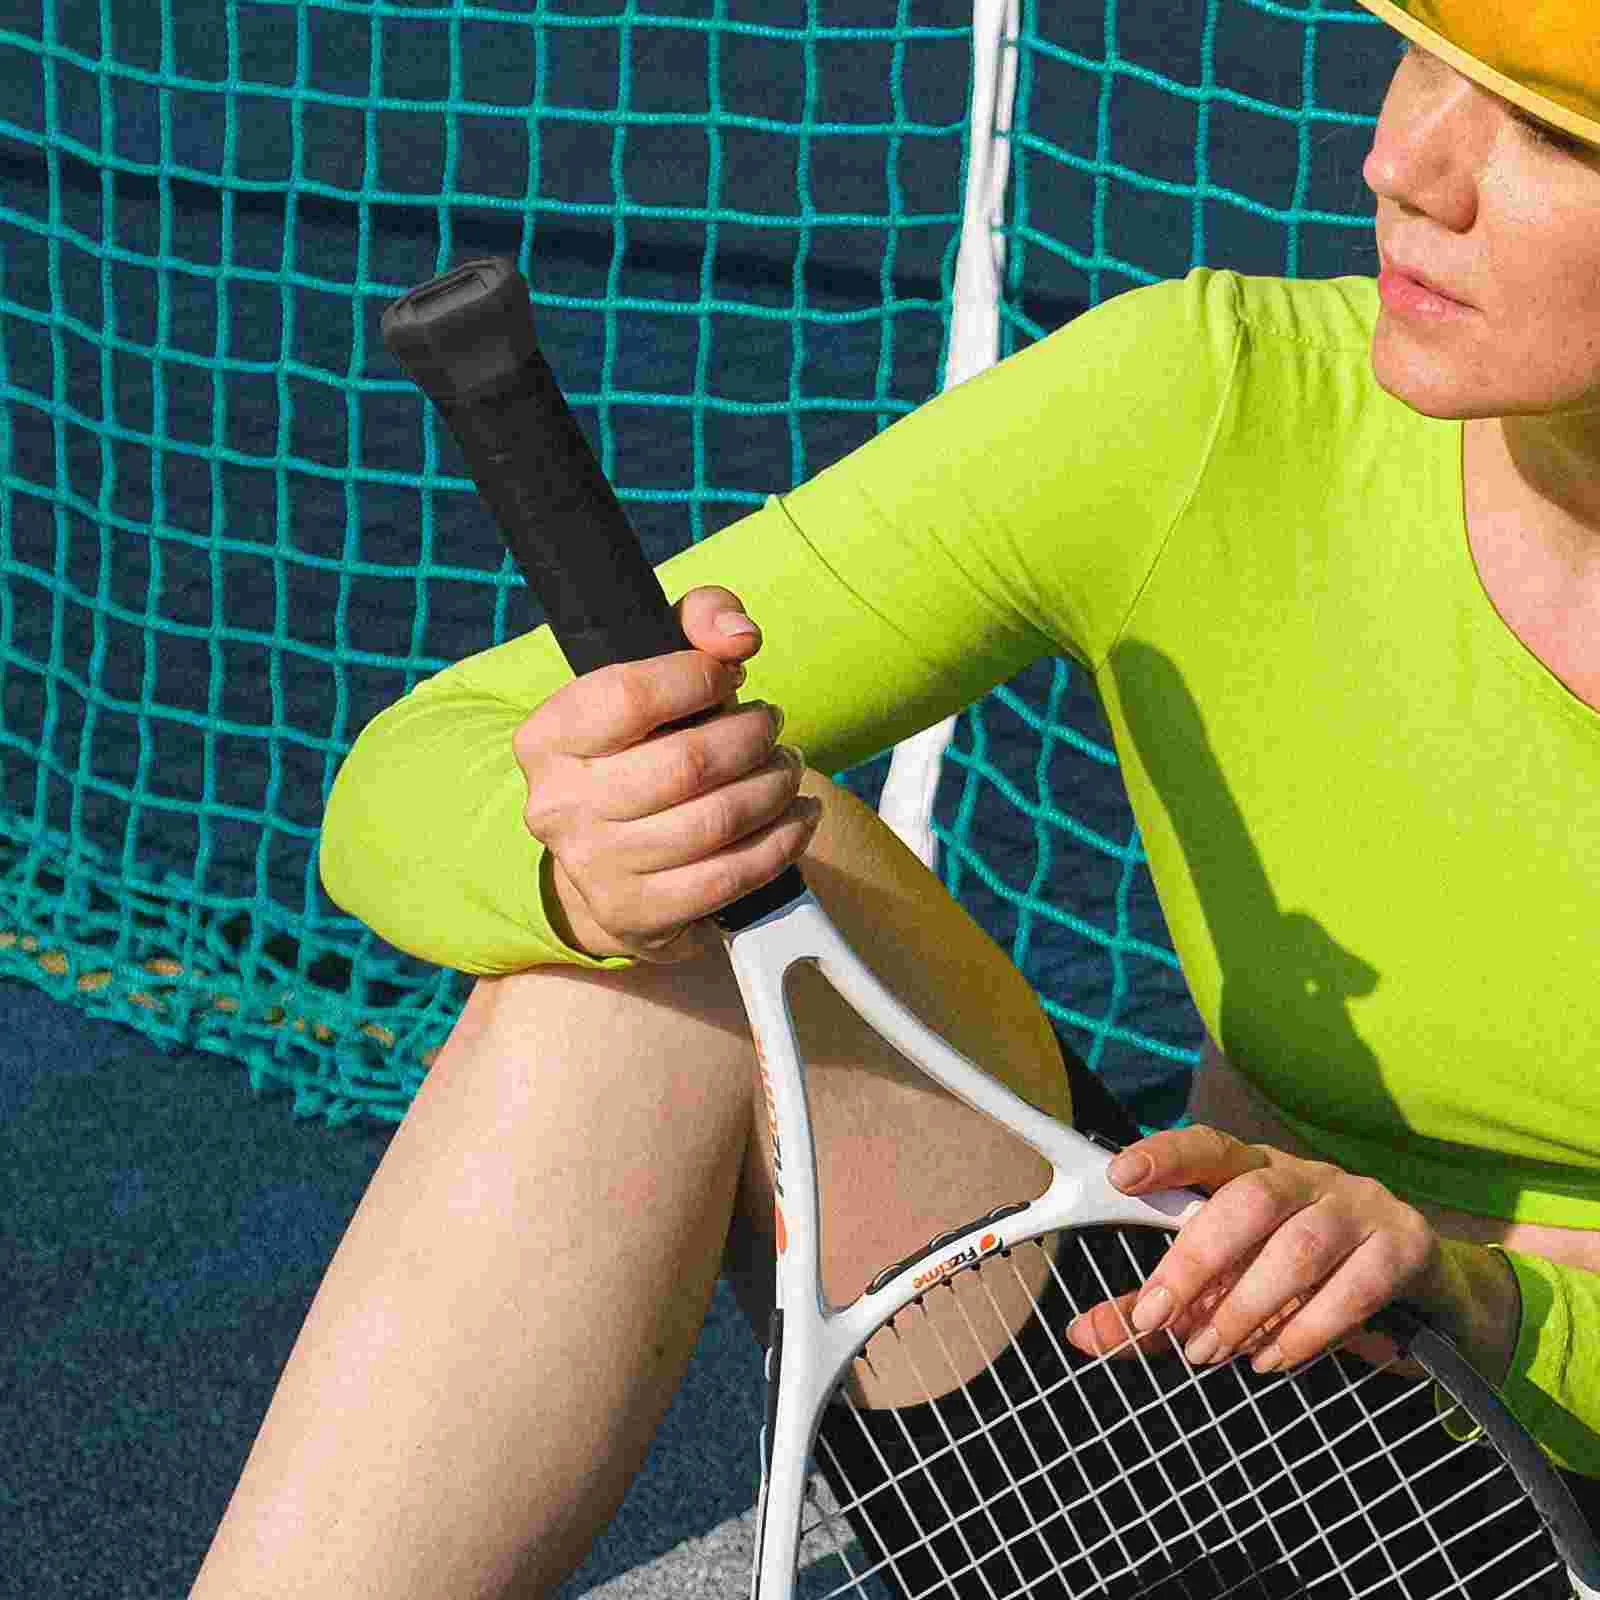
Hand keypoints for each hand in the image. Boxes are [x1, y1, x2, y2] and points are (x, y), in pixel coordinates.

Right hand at [512, 586, 818, 962]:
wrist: (610, 855)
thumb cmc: (642, 745)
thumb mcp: (655, 669)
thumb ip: (697, 620)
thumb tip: (739, 637)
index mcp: (548, 737)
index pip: (630, 696)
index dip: (698, 677)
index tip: (728, 675)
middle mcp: (559, 805)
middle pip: (687, 764)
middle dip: (751, 737)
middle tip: (771, 725)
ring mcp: (596, 867)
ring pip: (716, 822)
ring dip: (774, 787)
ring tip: (786, 767)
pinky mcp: (638, 914)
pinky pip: (730, 878)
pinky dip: (782, 842)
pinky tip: (796, 815)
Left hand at [1066, 1124, 1519, 1380]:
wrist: (1425, 1293)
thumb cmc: (1303, 1280)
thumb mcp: (1228, 1288)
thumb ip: (1160, 1308)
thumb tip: (1083, 1334)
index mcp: (1256, 1171)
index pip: (1208, 1147)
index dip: (1165, 1155)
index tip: (1121, 1174)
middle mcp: (1307, 1178)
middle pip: (1250, 1198)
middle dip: (1198, 1258)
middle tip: (1161, 1316)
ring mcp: (1361, 1207)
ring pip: (1301, 1246)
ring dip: (1248, 1305)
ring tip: (1211, 1351)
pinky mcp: (1406, 1247)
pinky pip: (1358, 1285)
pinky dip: (1310, 1329)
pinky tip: (1274, 1357)